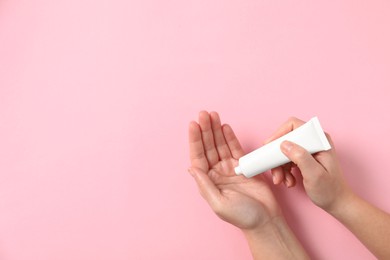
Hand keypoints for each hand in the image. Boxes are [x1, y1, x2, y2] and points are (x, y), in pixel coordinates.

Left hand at [188, 111, 281, 229]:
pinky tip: (225, 126)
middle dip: (205, 130)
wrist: (266, 220)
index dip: (195, 140)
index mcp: (208, 181)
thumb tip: (192, 168)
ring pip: (220, 145)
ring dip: (216, 130)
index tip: (194, 124)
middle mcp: (216, 173)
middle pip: (208, 147)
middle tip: (203, 114)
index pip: (198, 156)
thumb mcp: (219, 203)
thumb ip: (205, 185)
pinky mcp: (243, 166)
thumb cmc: (243, 216)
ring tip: (212, 115)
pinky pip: (234, 148)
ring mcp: (229, 168)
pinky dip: (230, 137)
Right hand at [266, 117, 351, 211]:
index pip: (294, 126)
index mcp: (320, 140)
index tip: (269, 148)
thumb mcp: (315, 174)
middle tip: (276, 172)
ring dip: (279, 166)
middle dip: (277, 157)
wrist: (336, 202)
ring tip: (282, 180)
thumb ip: (301, 157)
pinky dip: (284, 170)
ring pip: (284, 150)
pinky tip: (288, 180)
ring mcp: (309, 149)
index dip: (279, 134)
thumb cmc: (330, 190)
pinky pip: (286, 158)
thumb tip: (284, 144)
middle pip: (286, 139)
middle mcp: (314, 141)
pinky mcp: (304, 157)